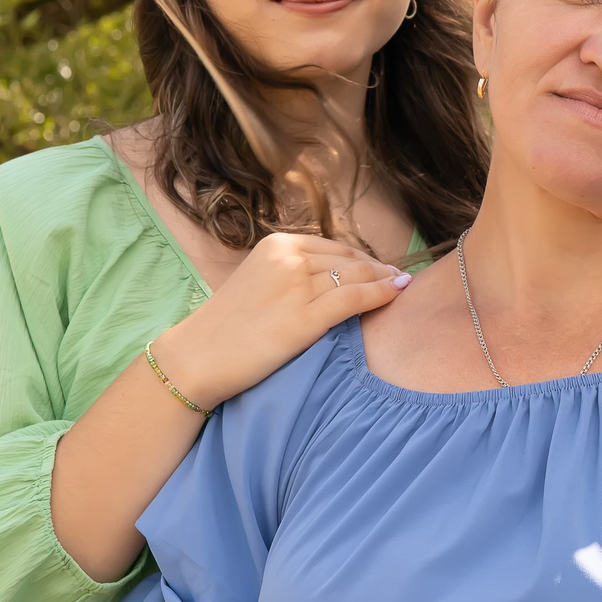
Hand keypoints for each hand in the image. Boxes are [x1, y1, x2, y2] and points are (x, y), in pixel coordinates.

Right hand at [52, 236, 411, 583]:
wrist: (198, 357)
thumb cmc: (226, 327)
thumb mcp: (257, 282)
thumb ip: (290, 273)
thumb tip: (330, 277)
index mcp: (276, 245)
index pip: (332, 246)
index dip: (360, 257)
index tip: (378, 267)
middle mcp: (288, 257)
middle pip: (349, 258)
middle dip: (376, 268)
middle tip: (398, 277)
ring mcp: (297, 285)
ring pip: (357, 275)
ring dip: (385, 279)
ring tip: (403, 286)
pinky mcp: (305, 316)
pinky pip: (355, 298)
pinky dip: (381, 294)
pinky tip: (398, 294)